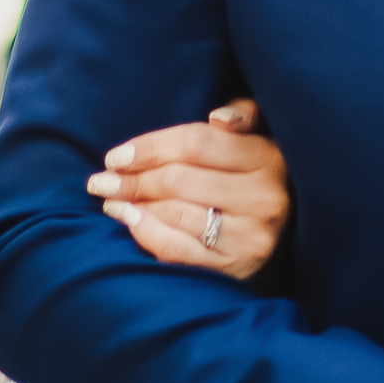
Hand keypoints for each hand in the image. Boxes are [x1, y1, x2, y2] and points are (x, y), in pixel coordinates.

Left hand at [87, 101, 289, 274]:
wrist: (282, 231)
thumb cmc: (251, 174)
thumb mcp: (256, 137)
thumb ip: (241, 116)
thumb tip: (219, 117)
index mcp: (268, 157)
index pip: (196, 143)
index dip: (149, 147)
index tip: (115, 156)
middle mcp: (264, 198)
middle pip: (178, 180)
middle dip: (132, 180)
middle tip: (101, 181)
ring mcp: (251, 236)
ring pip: (175, 214)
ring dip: (134, 206)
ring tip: (111, 200)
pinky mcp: (236, 266)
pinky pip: (178, 249)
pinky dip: (146, 233)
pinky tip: (128, 221)